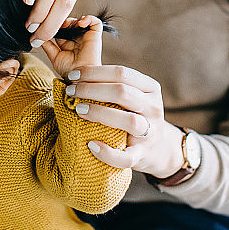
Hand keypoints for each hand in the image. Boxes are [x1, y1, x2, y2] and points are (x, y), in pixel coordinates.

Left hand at [41, 16, 102, 77]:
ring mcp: (87, 37)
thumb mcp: (53, 56)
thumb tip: (37, 35)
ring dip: (74, 19)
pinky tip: (80, 23)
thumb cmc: (69, 71)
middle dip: (64, 20)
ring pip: (81, 20)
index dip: (57, 24)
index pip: (63, 28)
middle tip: (58, 23)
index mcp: (68, 43)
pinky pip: (96, 22)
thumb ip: (47, 44)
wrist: (79, 76)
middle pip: (71, 22)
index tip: (51, 24)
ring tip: (67, 24)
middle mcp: (78, 39)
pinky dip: (88, 18)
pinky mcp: (95, 36)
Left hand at [65, 65, 185, 177]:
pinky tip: (91, 145)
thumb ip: (112, 85)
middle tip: (70, 91)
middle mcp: (154, 108)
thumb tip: (75, 76)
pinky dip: (108, 153)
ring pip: (129, 120)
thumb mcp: (132, 97)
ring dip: (100, 113)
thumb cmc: (134, 115)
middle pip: (122, 92)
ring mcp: (150, 133)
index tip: (73, 75)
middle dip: (91, 89)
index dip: (95, 72)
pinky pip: (126, 157)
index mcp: (150, 88)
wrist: (158, 149)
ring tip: (78, 110)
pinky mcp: (143, 155)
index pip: (122, 73)